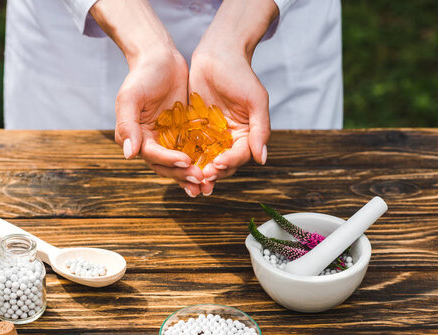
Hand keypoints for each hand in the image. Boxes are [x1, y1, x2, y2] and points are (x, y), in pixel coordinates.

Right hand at [91, 0, 204, 197]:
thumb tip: (129, 154)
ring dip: (192, 174)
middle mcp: (152, 143)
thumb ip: (127, 125)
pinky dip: (202, 160)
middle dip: (183, 174)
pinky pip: (194, 150)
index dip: (168, 161)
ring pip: (181, 163)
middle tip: (201, 179)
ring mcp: (169, 139)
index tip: (185, 161)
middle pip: (167, 165)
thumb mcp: (130, 97)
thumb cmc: (143, 75)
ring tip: (207, 183)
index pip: (153, 155)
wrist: (161, 58)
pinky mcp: (184, 133)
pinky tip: (215, 167)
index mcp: (136, 137)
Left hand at [188, 0, 277, 194]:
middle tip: (201, 178)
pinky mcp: (193, 128)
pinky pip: (188, 145)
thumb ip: (260, 129)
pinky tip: (175, 162)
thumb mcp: (255, 100)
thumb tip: (262, 159)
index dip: (230, 163)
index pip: (239, 155)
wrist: (217, 53)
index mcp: (247, 134)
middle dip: (212, 172)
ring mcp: (210, 135)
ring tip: (189, 178)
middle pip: (222, 162)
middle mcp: (229, 138)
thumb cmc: (240, 74)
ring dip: (197, 170)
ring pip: (204, 158)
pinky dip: (183, 155)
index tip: (217, 166)